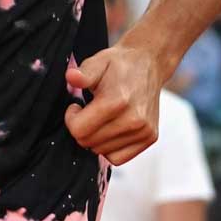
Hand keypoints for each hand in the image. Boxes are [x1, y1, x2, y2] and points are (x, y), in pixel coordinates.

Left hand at [64, 43, 160, 164]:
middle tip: (87, 111)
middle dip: (81, 128)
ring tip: (100, 117)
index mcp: (117, 101)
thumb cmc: (119, 64)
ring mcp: (143, 131)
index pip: (80, 130)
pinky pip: (119, 158)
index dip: (71, 119)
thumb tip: (71, 77)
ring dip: (95, 138)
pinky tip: (109, 129)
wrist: (148, 63)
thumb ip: (83, 73)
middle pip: (89, 142)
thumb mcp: (98, 62)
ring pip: (102, 152)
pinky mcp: (149, 138)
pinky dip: (109, 148)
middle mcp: (133, 120)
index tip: (76, 107)